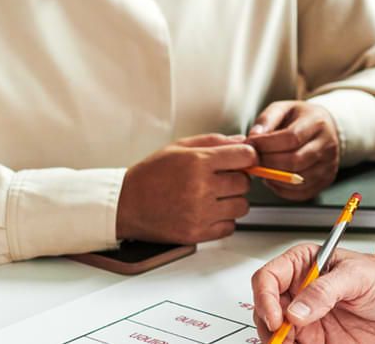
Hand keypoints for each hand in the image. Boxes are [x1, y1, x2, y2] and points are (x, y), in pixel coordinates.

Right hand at [117, 134, 258, 243]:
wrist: (126, 204)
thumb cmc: (151, 174)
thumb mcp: (179, 148)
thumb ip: (213, 142)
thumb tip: (242, 141)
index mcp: (198, 161)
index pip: (246, 157)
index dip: (248, 157)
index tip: (243, 161)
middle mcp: (202, 187)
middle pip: (245, 183)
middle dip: (238, 179)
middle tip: (221, 180)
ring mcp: (200, 213)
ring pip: (242, 206)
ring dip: (233, 201)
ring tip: (214, 197)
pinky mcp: (197, 233)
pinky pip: (230, 227)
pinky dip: (224, 221)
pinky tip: (209, 212)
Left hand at [248, 101, 340, 199]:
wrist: (325, 128)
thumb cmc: (300, 118)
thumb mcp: (283, 109)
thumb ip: (266, 120)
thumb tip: (253, 139)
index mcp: (317, 123)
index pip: (291, 138)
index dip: (267, 144)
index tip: (251, 144)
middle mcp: (328, 145)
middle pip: (295, 161)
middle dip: (268, 163)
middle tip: (254, 160)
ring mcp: (329, 165)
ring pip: (298, 180)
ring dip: (274, 178)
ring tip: (262, 168)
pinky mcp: (327, 180)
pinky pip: (301, 193)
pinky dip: (282, 190)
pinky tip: (273, 179)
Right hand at [250, 246, 374, 343]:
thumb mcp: (358, 276)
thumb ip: (325, 290)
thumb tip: (297, 311)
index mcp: (303, 266)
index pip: (268, 279)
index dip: (266, 299)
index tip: (278, 318)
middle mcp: (300, 293)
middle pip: (267, 311)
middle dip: (270, 329)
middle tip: (282, 341)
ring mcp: (307, 319)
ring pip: (278, 335)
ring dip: (280, 343)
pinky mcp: (318, 340)